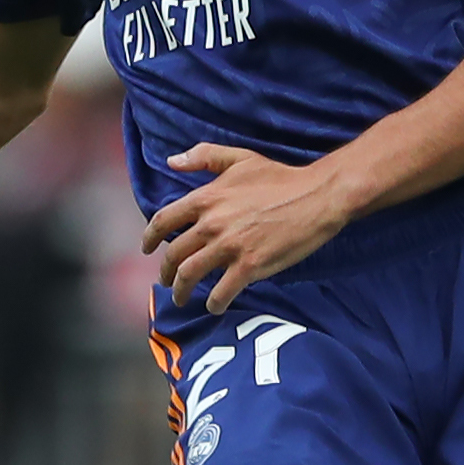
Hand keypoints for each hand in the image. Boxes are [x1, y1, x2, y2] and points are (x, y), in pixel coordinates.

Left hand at [143, 143, 362, 312]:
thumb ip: (203, 157)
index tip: (148, 249)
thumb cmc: (280, 178)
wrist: (315, 197)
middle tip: (167, 282)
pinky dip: (214, 303)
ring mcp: (229, 247)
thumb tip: (171, 162)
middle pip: (174, 254)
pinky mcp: (249, 265)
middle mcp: (211, 224)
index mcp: (206, 199)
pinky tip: (215, 306)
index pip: (163, 221)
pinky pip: (221, 292)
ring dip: (182, 292)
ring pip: (191, 275)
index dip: (150, 238)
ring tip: (182, 299)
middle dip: (166, 272)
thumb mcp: (240, 158)